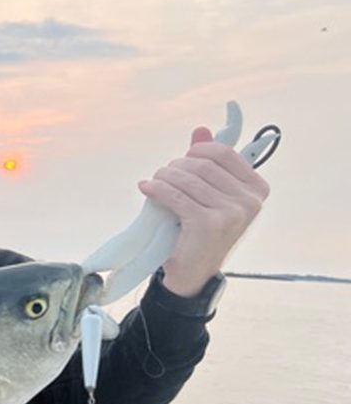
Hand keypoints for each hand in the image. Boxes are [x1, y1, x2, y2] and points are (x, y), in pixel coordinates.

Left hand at [138, 127, 269, 296]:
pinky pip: (176, 196)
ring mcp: (231, 213)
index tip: (184, 159)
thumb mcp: (209, 196)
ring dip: (164, 176)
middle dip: (176, 166)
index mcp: (256, 190)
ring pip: (188, 179)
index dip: (199, 151)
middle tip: (162, 175)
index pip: (224, 154)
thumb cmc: (200, 232)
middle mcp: (249, 201)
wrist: (192, 273)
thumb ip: (208, 163)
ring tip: (153, 182)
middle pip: (203, 165)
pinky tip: (146, 188)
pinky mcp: (208, 224)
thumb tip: (200, 130)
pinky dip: (157, 189)